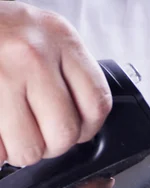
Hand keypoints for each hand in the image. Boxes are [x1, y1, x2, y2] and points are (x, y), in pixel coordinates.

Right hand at [0, 2, 111, 166]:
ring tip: (12, 132)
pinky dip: (0, 150)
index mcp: (61, 39)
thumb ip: (66, 74)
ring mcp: (4, 76)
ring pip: (30, 149)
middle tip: (38, 133)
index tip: (75, 129)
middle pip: (64, 134)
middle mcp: (33, 56)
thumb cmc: (2, 32)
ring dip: (21, 151)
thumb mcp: (44, 36)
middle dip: (52, 146)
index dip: (87, 129)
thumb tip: (78, 126)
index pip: (96, 105)